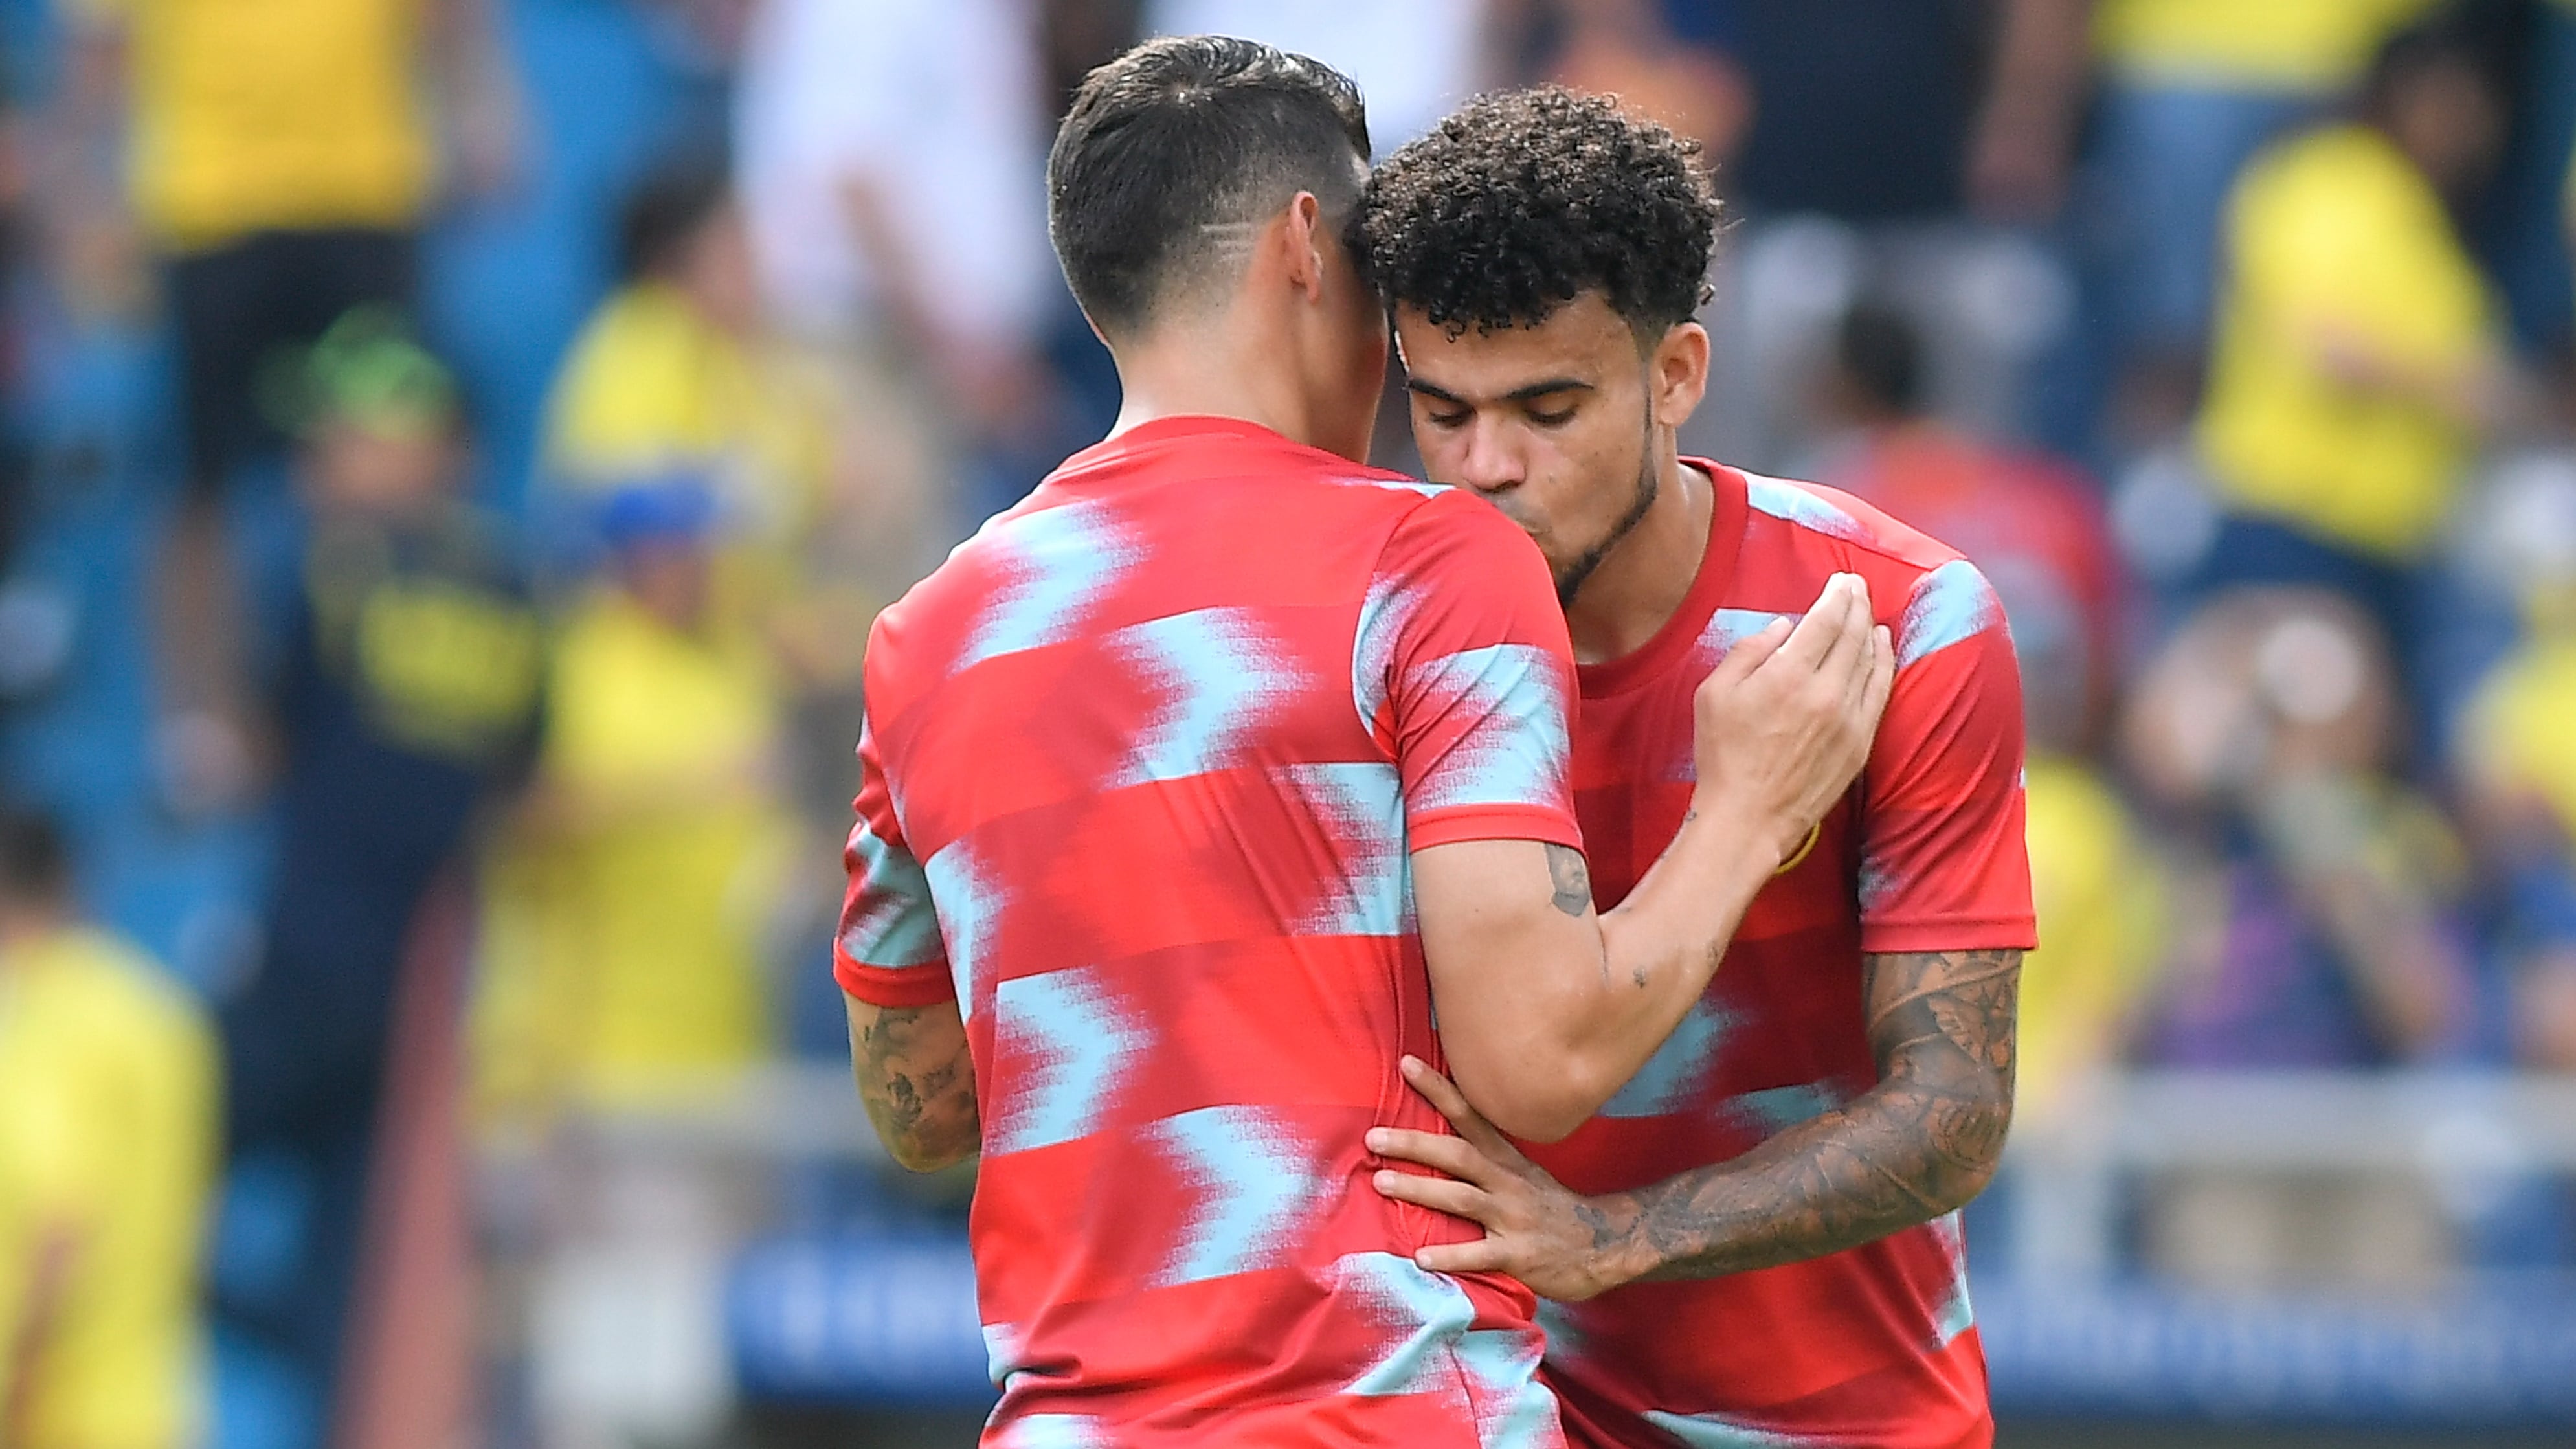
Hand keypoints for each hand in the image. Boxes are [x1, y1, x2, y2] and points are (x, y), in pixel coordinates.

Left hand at [1366, 1056, 1642, 1301]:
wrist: (1605, 1244)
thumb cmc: (1553, 1209)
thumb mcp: (1523, 1174)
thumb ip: (1486, 1159)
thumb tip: (1437, 1140)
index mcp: (1507, 1159)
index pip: (1470, 1115)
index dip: (1439, 1089)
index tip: (1407, 1064)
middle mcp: (1508, 1182)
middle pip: (1457, 1154)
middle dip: (1414, 1144)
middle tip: (1373, 1137)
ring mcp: (1513, 1218)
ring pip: (1461, 1198)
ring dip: (1420, 1190)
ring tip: (1381, 1183)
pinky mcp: (1518, 1255)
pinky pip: (1479, 1254)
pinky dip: (1450, 1255)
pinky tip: (1420, 1256)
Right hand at [1690, 573, 1893, 868]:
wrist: (1748, 819)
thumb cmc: (1723, 757)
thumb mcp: (1713, 695)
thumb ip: (1747, 653)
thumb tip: (1782, 628)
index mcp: (1786, 675)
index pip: (1825, 621)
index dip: (1837, 595)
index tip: (1841, 580)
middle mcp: (1826, 692)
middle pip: (1852, 635)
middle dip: (1857, 604)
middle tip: (1857, 586)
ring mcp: (1849, 719)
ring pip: (1870, 660)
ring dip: (1870, 629)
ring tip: (1868, 611)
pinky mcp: (1861, 743)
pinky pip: (1880, 692)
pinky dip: (1885, 663)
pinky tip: (1882, 648)